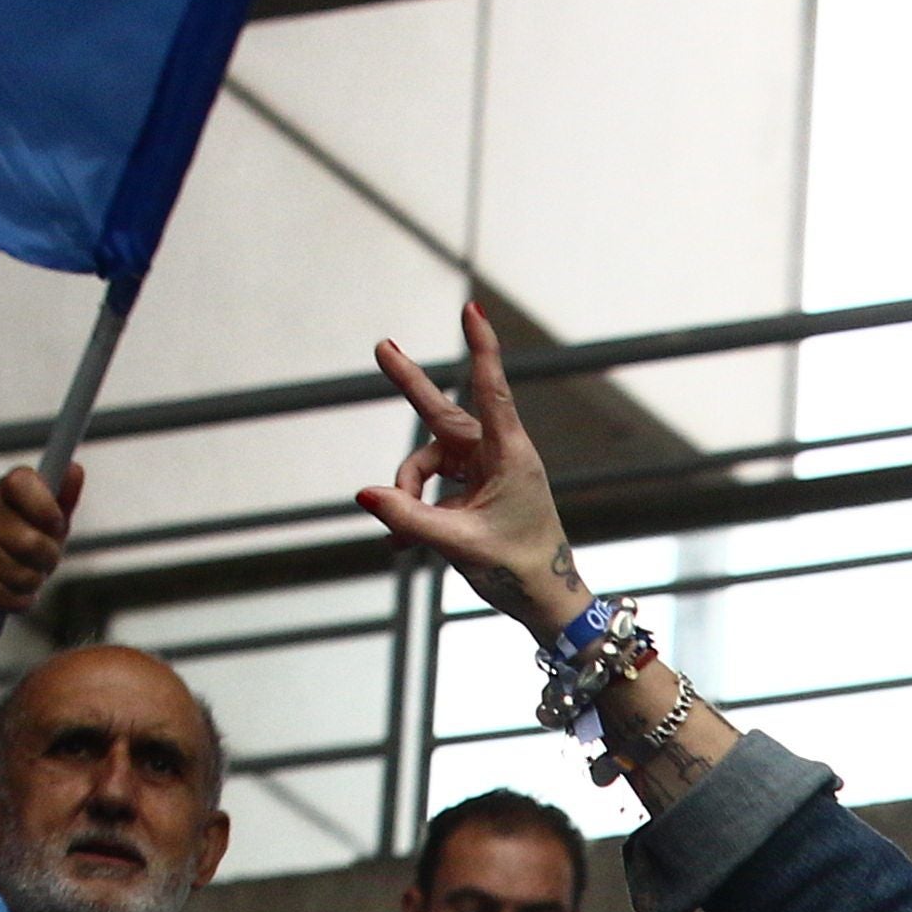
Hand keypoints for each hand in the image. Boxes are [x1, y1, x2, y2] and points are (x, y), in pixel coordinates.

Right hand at [0, 462, 81, 643]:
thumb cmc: (17, 549)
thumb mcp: (46, 525)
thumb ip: (62, 500)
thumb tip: (74, 470)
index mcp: (5, 490)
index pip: (23, 483)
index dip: (46, 508)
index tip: (55, 526)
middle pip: (32, 542)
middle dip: (47, 560)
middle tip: (41, 560)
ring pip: (23, 574)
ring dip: (32, 582)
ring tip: (23, 575)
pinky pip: (10, 596)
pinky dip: (19, 601)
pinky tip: (10, 593)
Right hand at [362, 299, 585, 634]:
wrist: (546, 601)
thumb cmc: (519, 569)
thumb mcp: (460, 545)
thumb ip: (410, 519)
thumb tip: (364, 493)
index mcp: (510, 456)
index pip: (491, 391)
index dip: (480, 349)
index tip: (472, 310)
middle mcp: (496, 455)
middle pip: (441, 415)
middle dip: (410, 386)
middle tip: (382, 347)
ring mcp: (483, 472)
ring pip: (427, 464)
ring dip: (408, 494)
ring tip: (404, 538)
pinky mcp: (473, 490)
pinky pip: (431, 489)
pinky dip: (415, 511)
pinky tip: (403, 545)